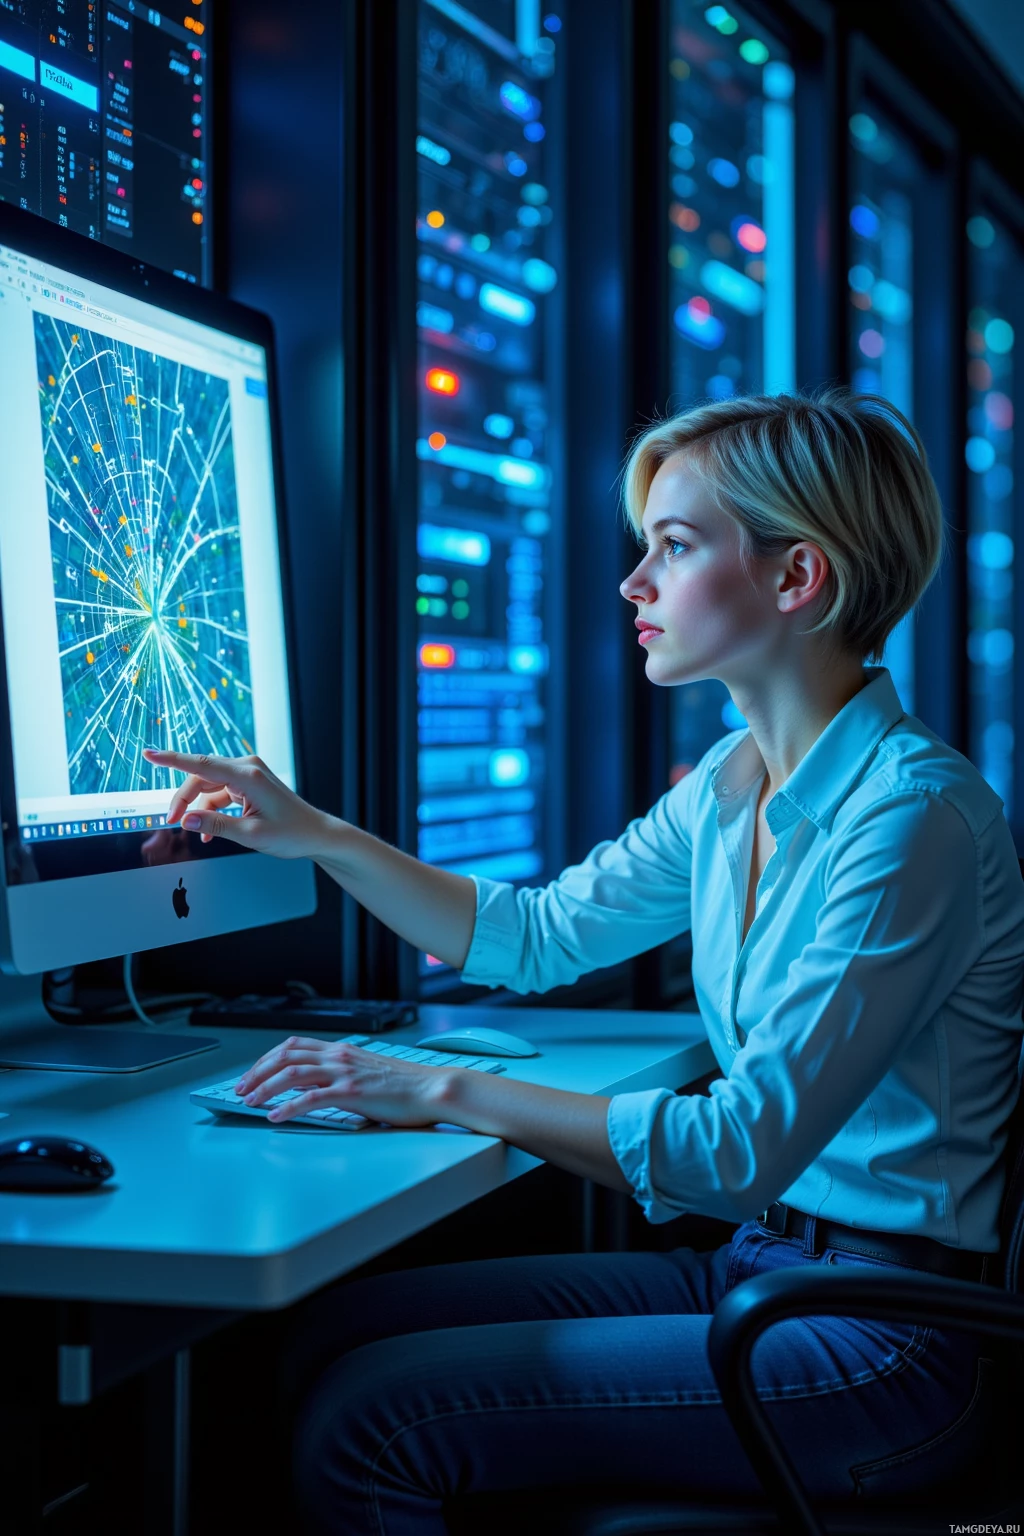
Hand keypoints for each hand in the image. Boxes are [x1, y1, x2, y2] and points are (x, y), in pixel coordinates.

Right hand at [141, 749, 327, 857]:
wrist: (316, 834)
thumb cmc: (291, 833)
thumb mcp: (250, 836)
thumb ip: (215, 826)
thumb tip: (186, 820)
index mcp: (248, 776)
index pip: (201, 764)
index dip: (172, 759)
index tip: (149, 754)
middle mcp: (247, 768)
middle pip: (200, 776)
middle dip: (183, 798)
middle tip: (171, 822)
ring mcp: (248, 775)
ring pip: (207, 785)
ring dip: (197, 807)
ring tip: (192, 831)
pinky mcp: (248, 784)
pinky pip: (219, 793)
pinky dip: (211, 810)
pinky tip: (208, 832)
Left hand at [234, 1036, 454, 1126]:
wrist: (432, 1089)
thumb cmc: (405, 1087)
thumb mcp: (366, 1073)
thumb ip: (340, 1076)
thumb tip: (313, 1089)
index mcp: (342, 1050)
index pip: (293, 1046)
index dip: (267, 1059)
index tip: (252, 1074)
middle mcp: (339, 1056)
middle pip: (285, 1056)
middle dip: (257, 1072)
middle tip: (241, 1089)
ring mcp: (344, 1073)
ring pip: (291, 1073)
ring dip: (265, 1087)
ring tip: (250, 1101)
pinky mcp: (352, 1093)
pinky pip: (311, 1099)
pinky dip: (288, 1107)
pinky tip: (274, 1116)